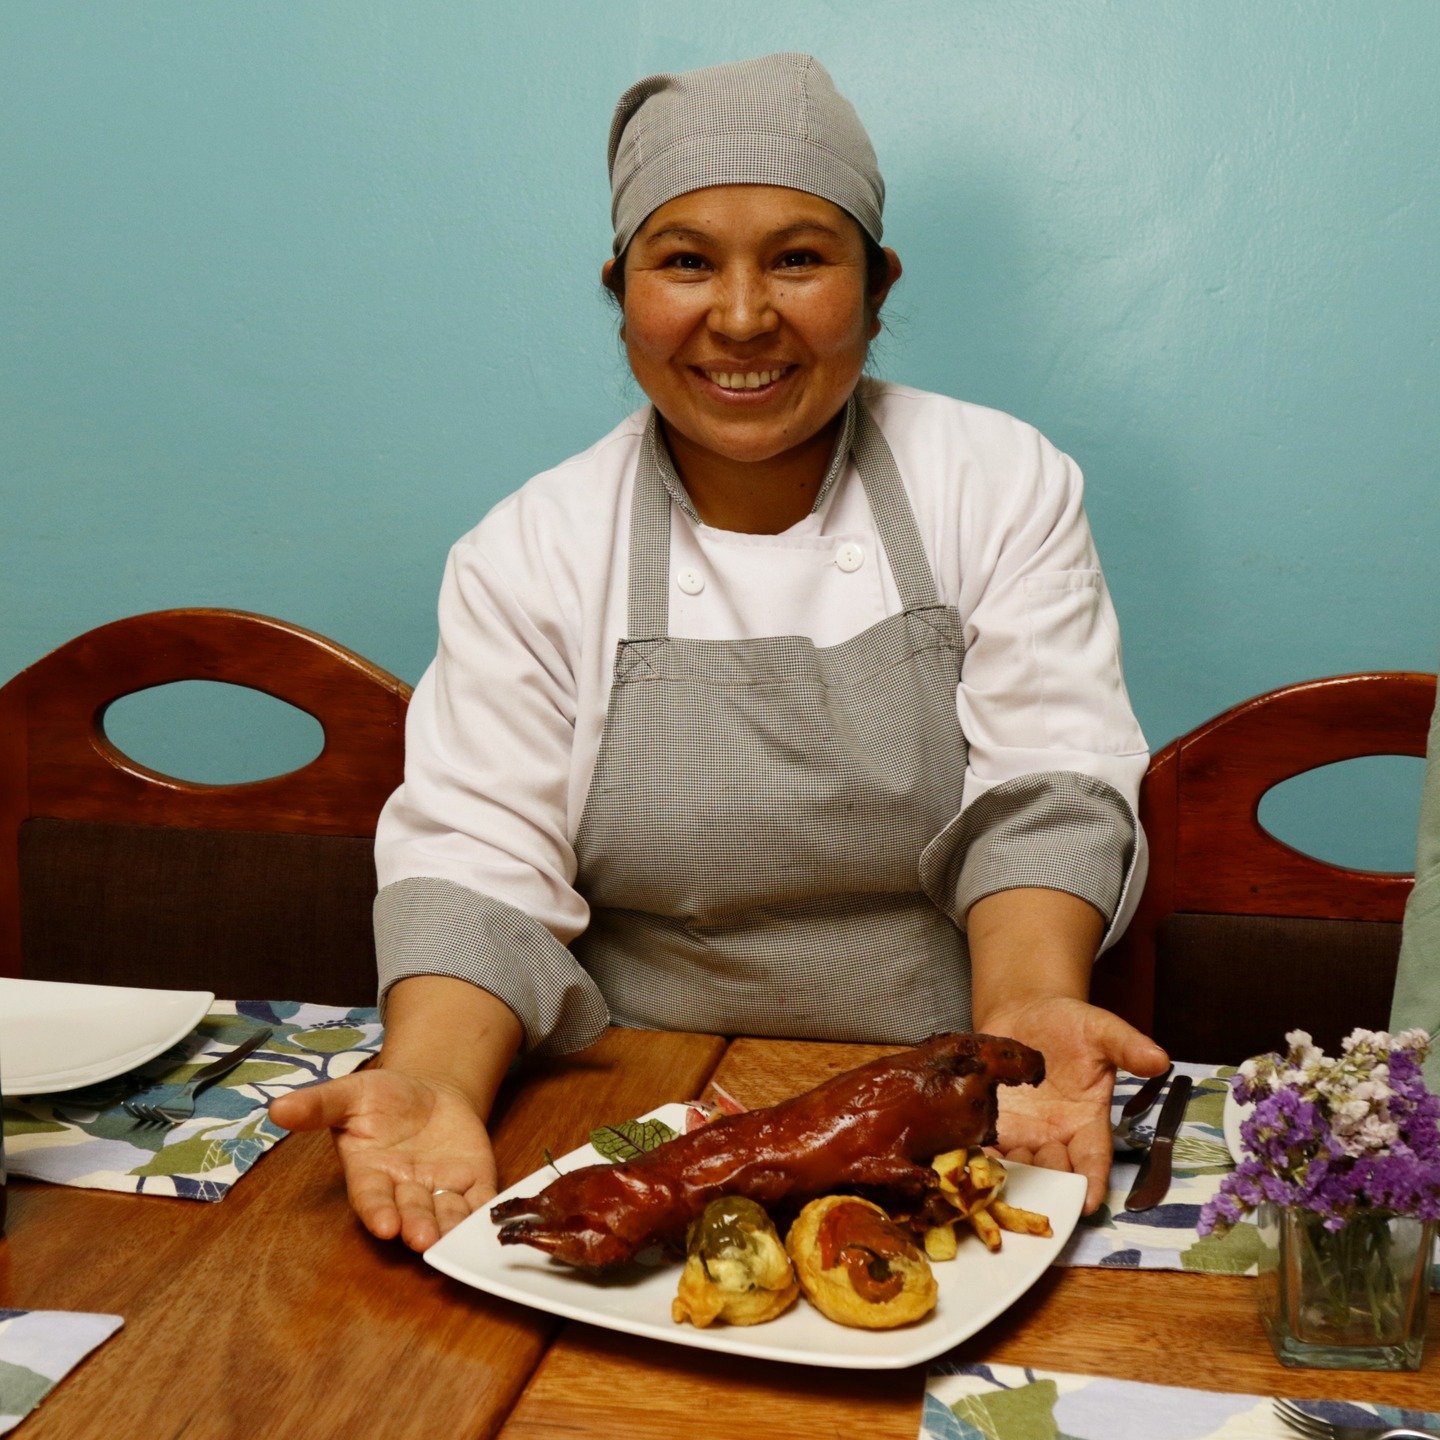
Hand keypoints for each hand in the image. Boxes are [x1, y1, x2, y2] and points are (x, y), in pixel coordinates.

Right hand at [268, 1068, 498, 1251]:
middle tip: (422, 1239)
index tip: (383, 1225)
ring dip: (449, 1227)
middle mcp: (404, 1190)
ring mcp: (440, 1189)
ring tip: (452, 1237)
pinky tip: (490, 1219)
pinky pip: (479, 1200)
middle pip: (410, 1212)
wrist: (429, 1091)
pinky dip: (484, 1211)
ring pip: (445, 1214)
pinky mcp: (473, 1182)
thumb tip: (277, 1108)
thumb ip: (318, 1104)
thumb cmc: (382, 1098)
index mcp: (370, 1173)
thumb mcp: (350, 1093)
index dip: (377, 1211)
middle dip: (416, 1226)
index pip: (371, 1197)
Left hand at [982, 995, 1168, 1213]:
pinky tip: (964, 1167)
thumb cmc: (1070, 1023)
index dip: (1092, 1182)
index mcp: (1087, 1121)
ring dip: (1009, 1181)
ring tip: (996, 1191)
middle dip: (1046, 1185)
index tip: (1086, 1204)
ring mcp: (1021, 1134)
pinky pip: (985, 1149)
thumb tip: (1160, 1059)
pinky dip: (976, 1160)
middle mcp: (1055, 1136)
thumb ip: (1127, 1045)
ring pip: (1018, 1168)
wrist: (1024, 1011)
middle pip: (1053, 1171)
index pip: (1094, 1159)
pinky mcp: (990, 1125)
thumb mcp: (1101, 1029)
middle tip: (1035, 1197)